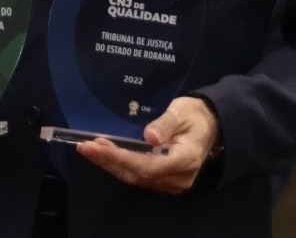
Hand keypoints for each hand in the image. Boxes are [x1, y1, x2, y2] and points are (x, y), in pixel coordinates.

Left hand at [75, 95, 220, 193]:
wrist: (210, 126)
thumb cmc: (194, 116)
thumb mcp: (181, 112)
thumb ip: (165, 124)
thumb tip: (149, 136)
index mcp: (185, 159)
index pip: (148, 166)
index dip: (122, 158)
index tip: (100, 147)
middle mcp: (178, 177)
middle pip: (138, 175)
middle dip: (109, 161)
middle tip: (85, 147)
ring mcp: (172, 182)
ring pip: (135, 178)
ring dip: (110, 164)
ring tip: (89, 150)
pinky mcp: (165, 180)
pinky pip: (139, 176)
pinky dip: (119, 165)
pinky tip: (104, 155)